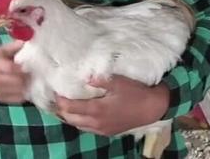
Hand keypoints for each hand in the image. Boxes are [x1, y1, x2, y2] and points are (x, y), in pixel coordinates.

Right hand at [0, 41, 28, 104]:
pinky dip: (22, 96)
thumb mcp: (4, 49)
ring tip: (30, 83)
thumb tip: (25, 42)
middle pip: (10, 81)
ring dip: (24, 88)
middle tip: (31, 76)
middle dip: (23, 79)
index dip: (20, 69)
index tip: (29, 67)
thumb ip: (14, 46)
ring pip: (12, 92)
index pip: (9, 68)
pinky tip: (26, 90)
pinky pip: (13, 100)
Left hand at [54, 76, 170, 135]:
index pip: (70, 108)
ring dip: (70, 116)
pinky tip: (82, 113)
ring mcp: (102, 129)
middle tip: (58, 97)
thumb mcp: (118, 82)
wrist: (153, 108)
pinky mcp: (108, 132)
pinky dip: (80, 121)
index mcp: (97, 110)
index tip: (55, 91)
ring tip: (67, 105)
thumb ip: (100, 79)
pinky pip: (88, 128)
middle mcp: (96, 123)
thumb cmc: (136, 93)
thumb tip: (84, 76)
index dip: (60, 100)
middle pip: (71, 119)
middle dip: (62, 109)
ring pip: (78, 125)